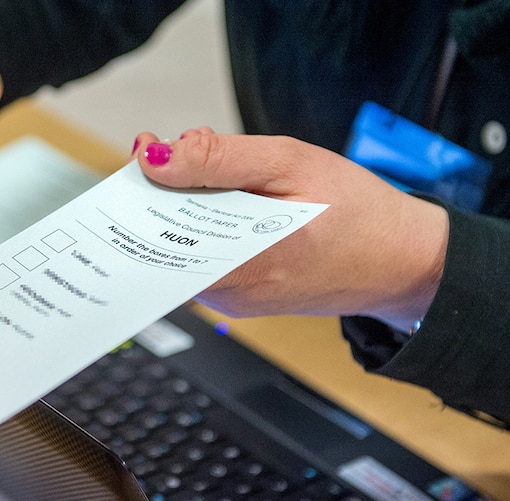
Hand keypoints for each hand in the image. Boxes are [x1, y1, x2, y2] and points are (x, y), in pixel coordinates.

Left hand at [133, 130, 448, 329]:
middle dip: (166, 194)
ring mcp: (233, 302)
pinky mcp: (241, 300)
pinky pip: (204, 258)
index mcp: (239, 265)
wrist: (402, 261)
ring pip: (183, 248)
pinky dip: (207, 227)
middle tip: (191, 154)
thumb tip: (154, 158)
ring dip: (188, 208)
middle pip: (164, 241)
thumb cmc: (356, 210)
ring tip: (224, 178)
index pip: (154, 235)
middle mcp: (227, 295)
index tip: (147, 158)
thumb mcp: (289, 163)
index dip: (142, 193)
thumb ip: (216, 159)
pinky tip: (235, 204)